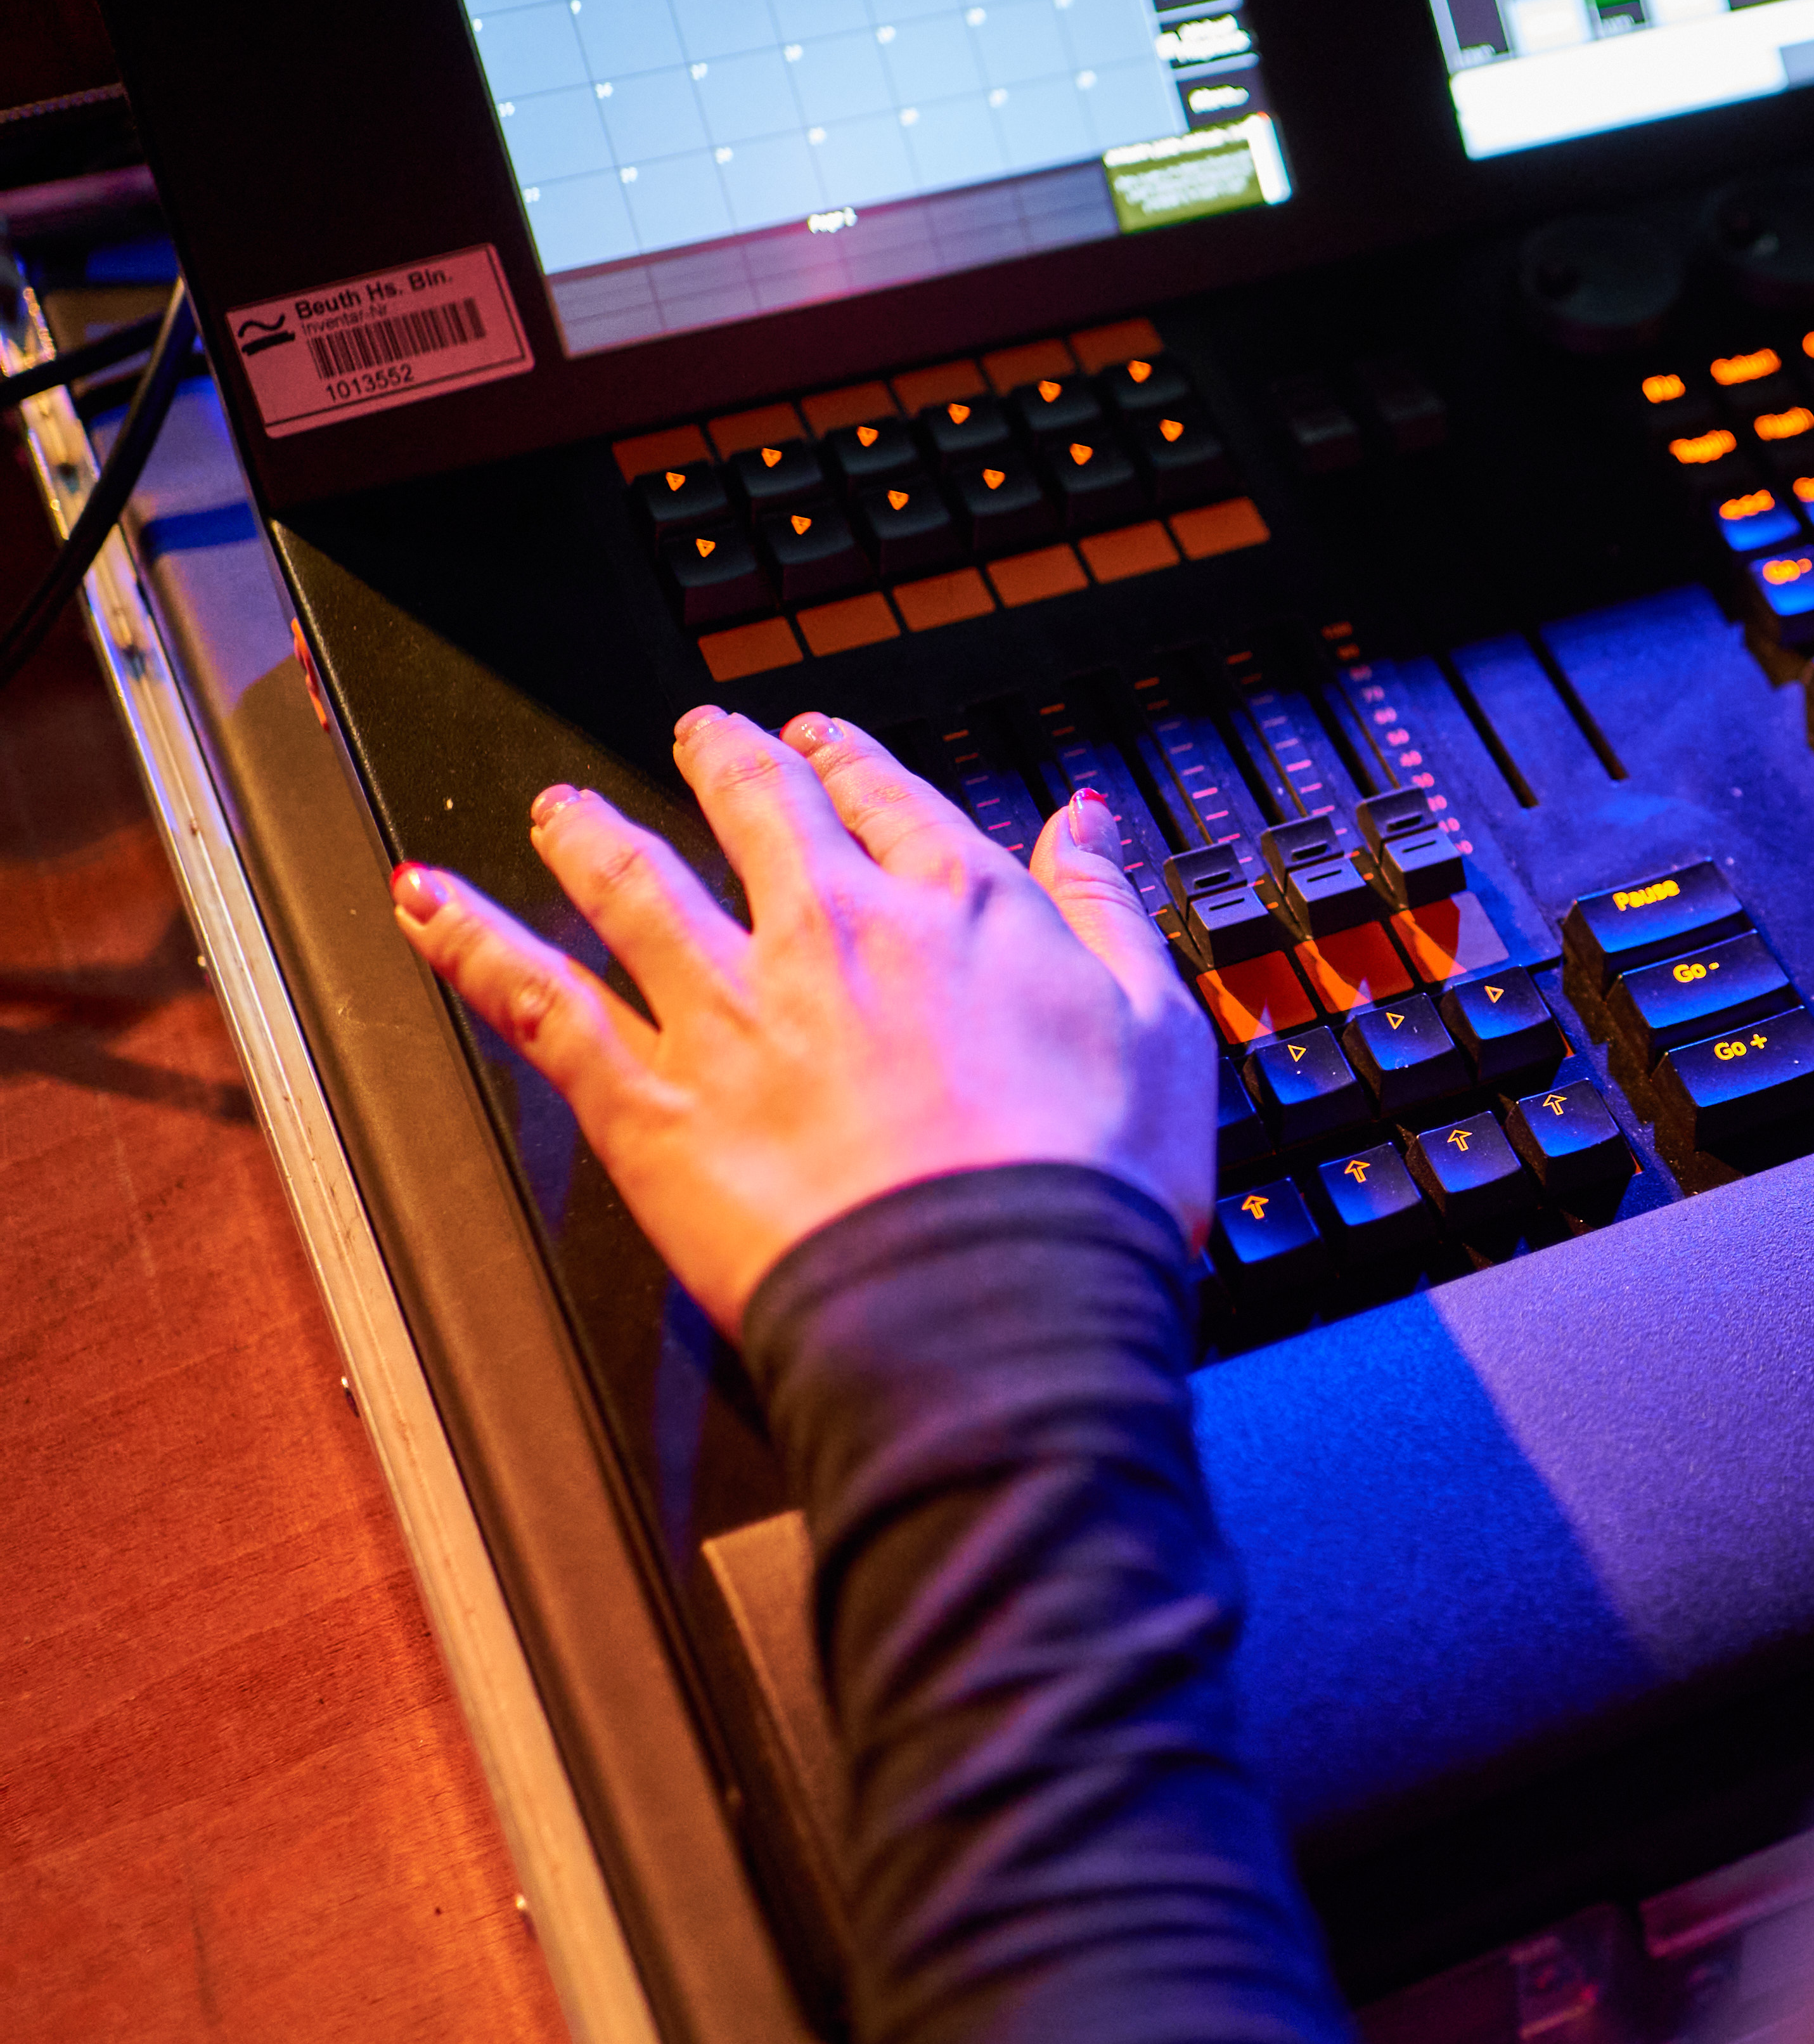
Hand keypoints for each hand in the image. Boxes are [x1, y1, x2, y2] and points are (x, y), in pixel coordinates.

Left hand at [389, 707, 1214, 1330]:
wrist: (993, 1305)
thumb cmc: (1092, 1184)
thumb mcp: (1158, 1025)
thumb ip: (1109, 910)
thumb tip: (1087, 824)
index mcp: (962, 910)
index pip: (894, 802)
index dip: (851, 762)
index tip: (824, 744)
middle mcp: (834, 931)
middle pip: (760, 815)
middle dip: (724, 764)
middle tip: (701, 738)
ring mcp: (732, 1009)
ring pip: (634, 883)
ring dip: (587, 832)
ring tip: (556, 809)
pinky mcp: (651, 1100)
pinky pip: (537, 1003)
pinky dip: (470, 945)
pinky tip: (425, 906)